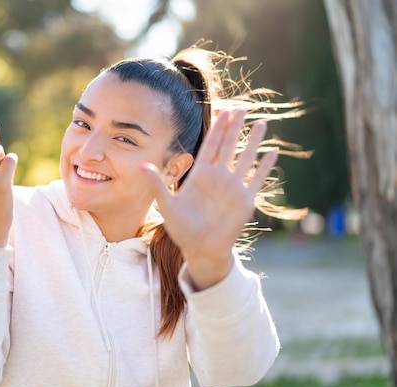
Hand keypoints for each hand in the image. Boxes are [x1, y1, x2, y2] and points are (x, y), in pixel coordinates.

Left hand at [142, 109, 276, 289]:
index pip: (210, 146)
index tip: (224, 112)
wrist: (200, 249)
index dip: (218, 129)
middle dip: (235, 127)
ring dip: (254, 142)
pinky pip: (257, 180)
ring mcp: (233, 187)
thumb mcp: (167, 205)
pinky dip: (265, 167)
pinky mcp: (244, 200)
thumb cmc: (181, 229)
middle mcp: (218, 178)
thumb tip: (142, 165)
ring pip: (246, 159)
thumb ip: (158, 184)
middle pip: (228, 146)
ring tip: (262, 124)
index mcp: (200, 175)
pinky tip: (273, 153)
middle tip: (242, 108)